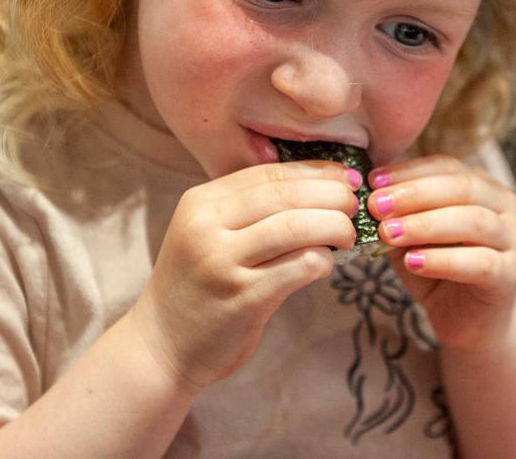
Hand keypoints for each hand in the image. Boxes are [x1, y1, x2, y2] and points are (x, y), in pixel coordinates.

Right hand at [131, 161, 357, 392]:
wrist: (160, 345)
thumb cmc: (197, 285)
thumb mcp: (208, 233)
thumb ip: (249, 209)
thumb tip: (319, 186)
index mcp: (202, 202)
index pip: (269, 173)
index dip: (315, 171)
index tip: (345, 176)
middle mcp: (207, 226)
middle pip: (286, 194)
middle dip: (332, 195)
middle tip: (355, 205)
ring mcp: (223, 262)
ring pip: (296, 226)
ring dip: (334, 226)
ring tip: (348, 235)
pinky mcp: (242, 298)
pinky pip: (298, 267)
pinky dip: (322, 260)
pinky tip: (325, 264)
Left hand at [366, 155, 515, 350]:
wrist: (466, 322)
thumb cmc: (437, 269)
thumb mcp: (411, 236)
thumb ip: (397, 215)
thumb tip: (368, 195)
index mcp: (482, 186)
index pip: (447, 166)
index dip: (409, 172)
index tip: (373, 181)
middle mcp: (504, 207)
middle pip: (462, 188)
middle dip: (415, 195)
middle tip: (377, 206)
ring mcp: (512, 241)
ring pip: (473, 222)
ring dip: (426, 225)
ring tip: (389, 233)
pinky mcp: (509, 277)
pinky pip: (479, 262)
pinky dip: (442, 260)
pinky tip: (413, 262)